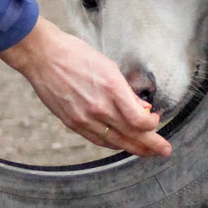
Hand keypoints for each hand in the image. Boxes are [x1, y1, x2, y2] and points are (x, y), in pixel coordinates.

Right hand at [0, 18, 172, 157]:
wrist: (42, 57)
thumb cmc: (76, 55)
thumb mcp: (108, 66)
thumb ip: (126, 92)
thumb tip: (142, 108)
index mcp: (111, 88)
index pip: (139, 120)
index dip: (152, 125)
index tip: (156, 119)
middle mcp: (99, 107)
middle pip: (131, 134)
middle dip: (152, 145)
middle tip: (165, 151)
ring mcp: (84, 117)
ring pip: (115, 141)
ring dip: (134, 148)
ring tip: (148, 152)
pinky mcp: (72, 123)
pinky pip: (97, 139)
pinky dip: (113, 143)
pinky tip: (122, 144)